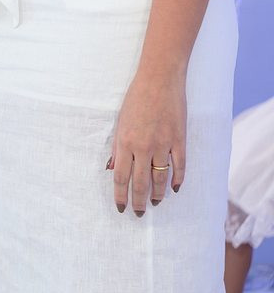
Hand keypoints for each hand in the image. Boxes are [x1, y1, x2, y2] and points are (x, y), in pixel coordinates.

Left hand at [109, 72, 185, 215]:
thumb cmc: (136, 98)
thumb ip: (117, 147)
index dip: (120, 196)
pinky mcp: (179, 140)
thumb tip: (112, 169)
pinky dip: (178, 180)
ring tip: (155, 203)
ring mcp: (163, 145)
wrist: (159, 79)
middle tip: (138, 213)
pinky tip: (175, 189)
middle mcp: (144, 147)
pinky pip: (180, 167)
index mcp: (125, 142)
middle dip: (138, 202)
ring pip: (161, 179)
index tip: (121, 208)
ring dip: (158, 194)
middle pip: (141, 183)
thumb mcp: (120, 121)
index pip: (121, 178)